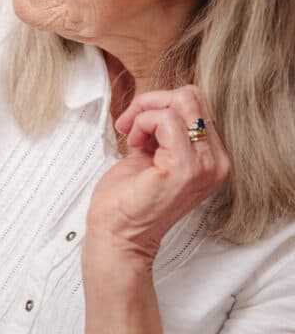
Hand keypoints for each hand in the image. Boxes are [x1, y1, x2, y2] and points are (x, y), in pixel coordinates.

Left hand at [87, 85, 230, 260]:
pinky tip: (133, 146)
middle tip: (129, 124)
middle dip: (152, 102)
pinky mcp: (185, 167)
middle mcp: (215, 161)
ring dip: (145, 113)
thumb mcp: (151, 154)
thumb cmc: (128, 200)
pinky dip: (143, 123)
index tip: (134, 124)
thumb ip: (163, 132)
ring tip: (132, 138)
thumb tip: (157, 105)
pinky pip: (166, 119)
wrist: (118, 236)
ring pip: (180, 103)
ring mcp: (204, 165)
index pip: (196, 105)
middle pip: (191, 98)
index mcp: (210, 158)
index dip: (160, 105)